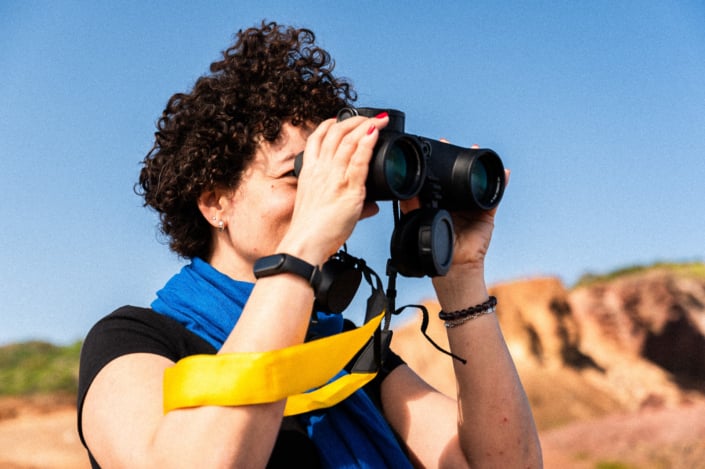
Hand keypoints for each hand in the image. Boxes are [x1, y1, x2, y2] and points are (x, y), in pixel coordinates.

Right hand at [283, 114, 388, 262]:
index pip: (317, 139)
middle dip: (353, 120)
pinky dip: (368, 143)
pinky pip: (359, 159)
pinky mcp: (348, 188)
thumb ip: (349, 202)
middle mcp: (320, 170)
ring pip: (348, 141)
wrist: (305, 243)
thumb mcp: (323, 208)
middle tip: (369, 117)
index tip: (339, 119)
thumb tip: (372, 206)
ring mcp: (333, 177)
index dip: (328, 124)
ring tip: (378, 120)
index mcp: (310, 172)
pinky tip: (375, 133)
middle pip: (335, 134)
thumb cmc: (311, 231)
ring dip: (365, 126)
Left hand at [398, 140, 509, 272]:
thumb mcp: (419, 222)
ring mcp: (472, 206)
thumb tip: (402, 191)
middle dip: (459, 159)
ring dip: (478, 167)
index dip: (440, 162)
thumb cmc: (435, 246)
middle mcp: (456, 201)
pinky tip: (504, 172)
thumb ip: (412, 206)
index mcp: (440, 202)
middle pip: (459, 176)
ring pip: (477, 182)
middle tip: (455, 144)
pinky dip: (501, 184)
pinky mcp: (486, 214)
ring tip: (477, 150)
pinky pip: (495, 197)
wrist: (453, 265)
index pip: (440, 178)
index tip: (437, 145)